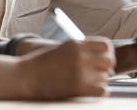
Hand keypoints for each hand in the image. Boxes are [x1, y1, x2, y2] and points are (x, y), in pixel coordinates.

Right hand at [0, 37, 114, 99]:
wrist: (26, 76)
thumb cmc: (42, 63)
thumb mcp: (61, 49)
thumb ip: (80, 50)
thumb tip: (100, 57)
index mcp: (76, 44)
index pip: (106, 45)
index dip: (108, 53)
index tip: (103, 59)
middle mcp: (80, 56)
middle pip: (110, 61)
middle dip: (106, 67)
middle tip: (99, 72)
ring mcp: (80, 71)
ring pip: (105, 77)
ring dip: (99, 80)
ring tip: (87, 82)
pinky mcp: (79, 88)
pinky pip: (103, 90)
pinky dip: (99, 92)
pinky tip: (90, 91)